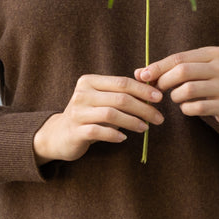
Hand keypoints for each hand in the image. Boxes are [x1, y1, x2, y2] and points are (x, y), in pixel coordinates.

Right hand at [33, 74, 163, 164]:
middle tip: (158, 117)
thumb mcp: (101, 99)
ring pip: (111, 114)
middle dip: (143, 107)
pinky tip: (124, 137)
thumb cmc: (88, 115)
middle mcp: (82, 94)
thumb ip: (120, 92)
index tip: (159, 98)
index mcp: (89, 81)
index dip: (143, 90)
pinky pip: (99, 131)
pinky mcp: (75, 130)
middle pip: (120, 98)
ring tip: (145, 127)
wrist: (59, 134)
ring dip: (133, 121)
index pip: (122, 82)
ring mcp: (77, 112)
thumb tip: (152, 89)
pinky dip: (114, 134)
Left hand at [134, 46, 218, 124]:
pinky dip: (186, 109)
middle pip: (183, 71)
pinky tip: (186, 107)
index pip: (180, 58)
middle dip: (164, 81)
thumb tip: (138, 73)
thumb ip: (166, 69)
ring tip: (176, 97)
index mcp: (215, 53)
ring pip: (189, 90)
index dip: (159, 67)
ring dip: (175, 96)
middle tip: (158, 89)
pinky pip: (197, 108)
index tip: (143, 76)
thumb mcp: (191, 70)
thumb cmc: (204, 81)